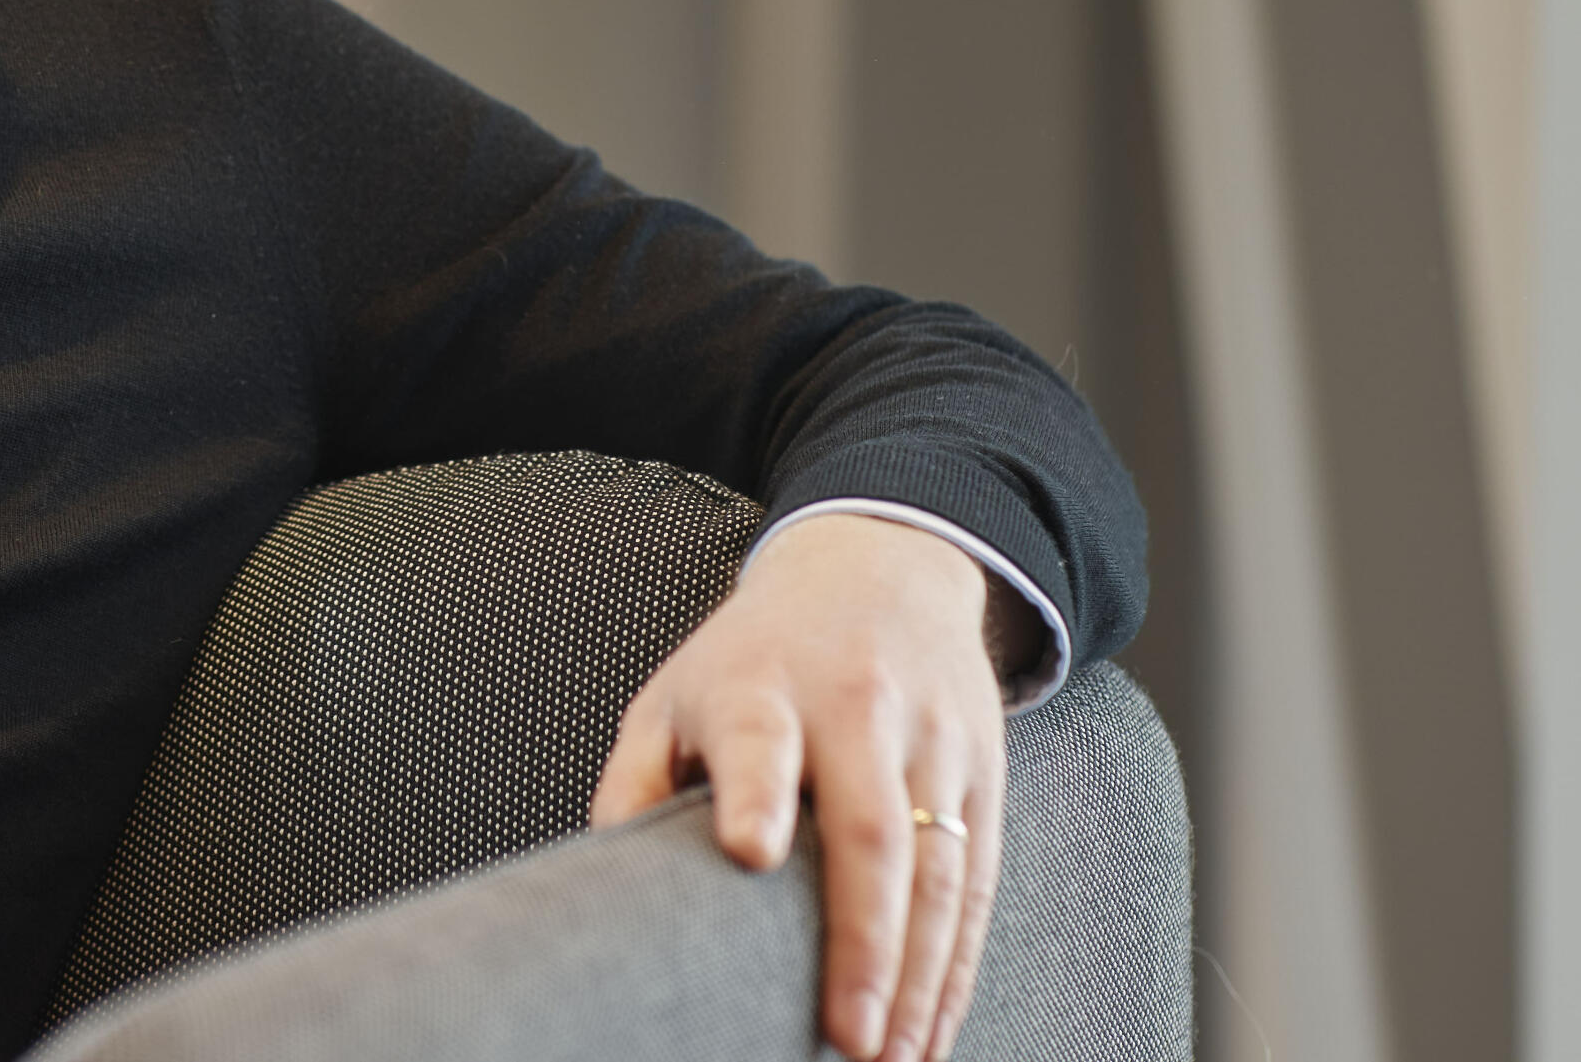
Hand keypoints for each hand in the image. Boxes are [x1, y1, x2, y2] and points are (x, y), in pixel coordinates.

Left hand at [588, 514, 1008, 1061]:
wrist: (881, 567)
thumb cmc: (753, 658)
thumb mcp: (676, 692)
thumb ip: (635, 783)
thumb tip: (597, 888)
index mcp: (763, 685)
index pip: (761, 739)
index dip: (756, 791)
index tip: (748, 851)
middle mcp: (858, 707)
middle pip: (872, 830)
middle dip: (863, 943)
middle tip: (845, 1038)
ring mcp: (932, 740)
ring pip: (939, 869)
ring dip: (919, 977)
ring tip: (892, 1061)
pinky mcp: (983, 774)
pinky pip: (977, 883)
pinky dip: (957, 967)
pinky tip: (932, 1032)